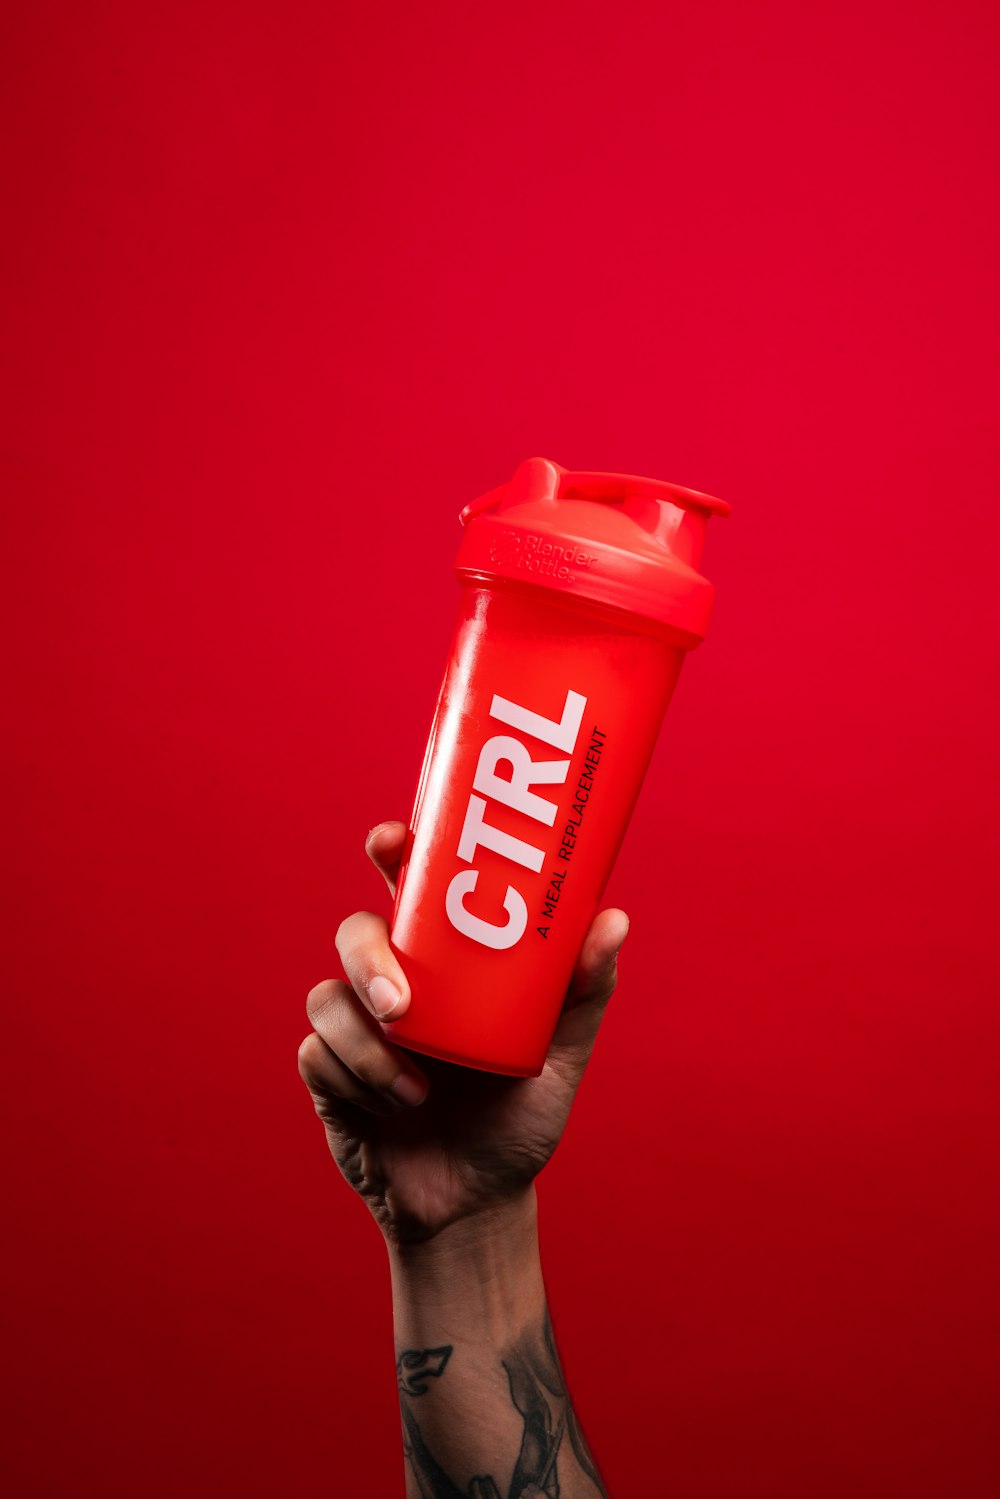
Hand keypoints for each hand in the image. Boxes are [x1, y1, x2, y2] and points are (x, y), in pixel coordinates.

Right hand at [298, 819, 628, 1246]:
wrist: (478, 1203)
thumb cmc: (519, 1115)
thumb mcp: (562, 1052)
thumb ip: (586, 990)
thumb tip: (613, 919)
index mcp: (441, 961)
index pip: (406, 887)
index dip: (391, 852)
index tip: (390, 841)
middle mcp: (394, 983)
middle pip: (355, 933)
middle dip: (367, 955)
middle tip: (401, 1001)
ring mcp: (356, 1029)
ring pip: (328, 998)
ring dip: (367, 1043)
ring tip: (417, 1087)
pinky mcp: (329, 1077)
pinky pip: (318, 1056)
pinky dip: (359, 1079)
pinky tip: (399, 1106)